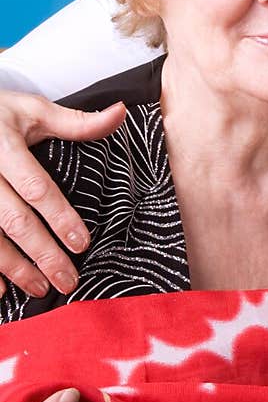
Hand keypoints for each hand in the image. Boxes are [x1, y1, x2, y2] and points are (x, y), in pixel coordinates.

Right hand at [0, 91, 124, 296]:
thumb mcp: (33, 111)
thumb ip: (76, 122)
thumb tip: (120, 113)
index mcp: (6, 147)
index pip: (36, 188)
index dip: (59, 217)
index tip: (81, 244)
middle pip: (14, 221)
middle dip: (43, 253)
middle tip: (68, 280)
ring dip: (15, 268)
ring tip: (41, 288)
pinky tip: (0, 291)